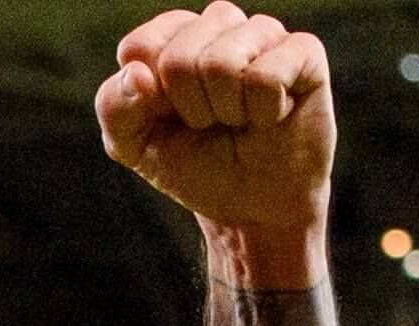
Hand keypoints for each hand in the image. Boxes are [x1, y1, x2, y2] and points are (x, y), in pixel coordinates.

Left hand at [94, 5, 335, 248]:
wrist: (252, 206)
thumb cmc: (196, 166)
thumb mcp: (136, 146)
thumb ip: (115, 108)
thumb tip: (136, 74)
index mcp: (173, 37)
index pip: (140, 47)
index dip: (151, 99)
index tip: (171, 119)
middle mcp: (218, 25)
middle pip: (180, 57)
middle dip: (191, 109)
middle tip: (212, 124)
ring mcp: (262, 33)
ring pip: (222, 62)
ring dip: (227, 111)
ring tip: (241, 120)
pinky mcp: (304, 52)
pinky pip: (266, 76)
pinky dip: (263, 112)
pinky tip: (271, 116)